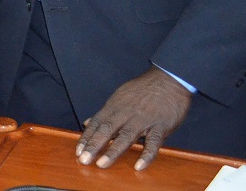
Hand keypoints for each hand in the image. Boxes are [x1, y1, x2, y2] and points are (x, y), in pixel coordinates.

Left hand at [76, 66, 192, 169]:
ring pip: (126, 136)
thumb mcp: (119, 97)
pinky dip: (146, 154)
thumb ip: (104, 113)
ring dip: (113, 151)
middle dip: (94, 145)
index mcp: (114, 107)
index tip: (78, 151)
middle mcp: (125, 113)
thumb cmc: (142, 90)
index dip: (86, 137)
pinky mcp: (160, 126)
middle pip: (107, 129)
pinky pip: (153, 142)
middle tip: (84, 160)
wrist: (168, 80)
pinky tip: (139, 166)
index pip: (96, 123)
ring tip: (102, 164)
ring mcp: (143, 120)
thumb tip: (86, 123)